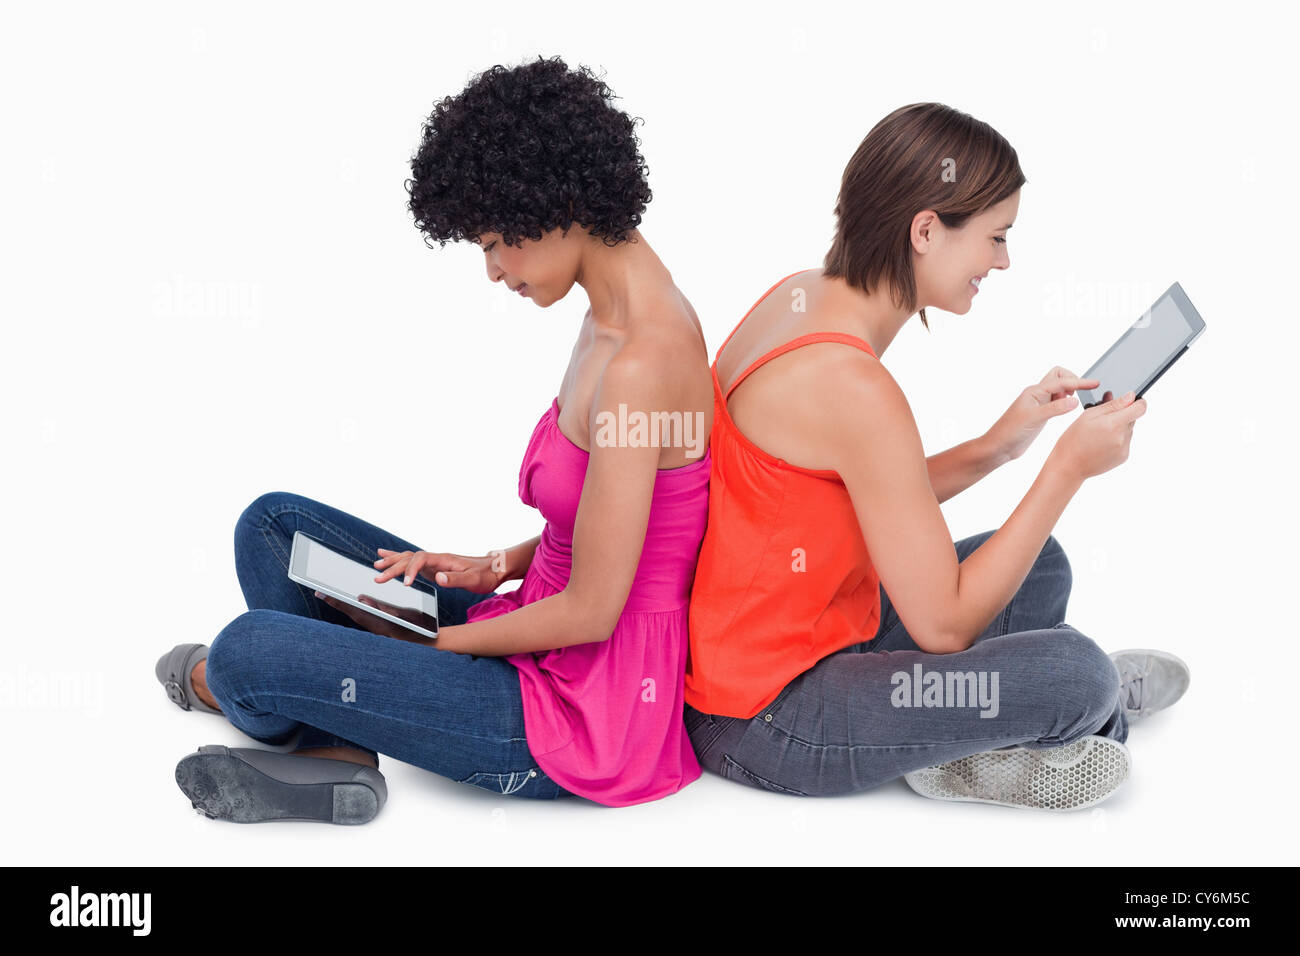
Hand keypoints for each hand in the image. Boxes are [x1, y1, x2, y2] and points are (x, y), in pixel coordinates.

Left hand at [313, 590, 433, 643]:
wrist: (426, 641)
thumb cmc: (415, 629)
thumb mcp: (400, 617)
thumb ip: (381, 609)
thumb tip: (361, 600)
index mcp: (374, 621)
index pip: (349, 609)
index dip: (334, 600)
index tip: (320, 592)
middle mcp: (372, 623)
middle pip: (349, 610)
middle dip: (335, 601)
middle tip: (319, 591)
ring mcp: (375, 624)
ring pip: (355, 613)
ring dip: (343, 604)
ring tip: (332, 595)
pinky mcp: (379, 625)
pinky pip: (363, 614)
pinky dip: (355, 607)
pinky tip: (355, 602)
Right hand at [372, 549, 504, 592]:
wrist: (495, 569)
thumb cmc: (486, 575)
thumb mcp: (473, 579)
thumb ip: (455, 578)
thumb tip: (438, 577)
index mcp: (444, 559)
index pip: (420, 559)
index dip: (410, 570)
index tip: (405, 584)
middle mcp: (436, 558)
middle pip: (410, 558)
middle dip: (393, 567)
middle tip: (378, 578)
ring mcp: (434, 562)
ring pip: (408, 557)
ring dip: (392, 561)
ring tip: (376, 564)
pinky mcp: (433, 568)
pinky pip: (412, 562)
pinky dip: (399, 559)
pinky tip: (386, 556)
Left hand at [986, 367, 1100, 461]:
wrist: (999, 447)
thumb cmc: (1009, 432)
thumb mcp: (1034, 419)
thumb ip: (1055, 409)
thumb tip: (1075, 400)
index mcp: (1034, 392)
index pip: (1061, 381)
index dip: (1079, 382)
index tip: (1095, 384)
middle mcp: (1037, 395)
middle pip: (1059, 377)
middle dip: (1072, 380)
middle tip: (1082, 394)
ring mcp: (1039, 404)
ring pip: (1058, 389)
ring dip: (1070, 391)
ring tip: (1078, 403)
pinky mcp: (1041, 415)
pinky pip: (1057, 402)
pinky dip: (1066, 402)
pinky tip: (1070, 410)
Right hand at [1047, 390, 1147, 481]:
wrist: (1069, 465)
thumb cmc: (1074, 439)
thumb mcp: (1088, 415)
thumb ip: (1113, 405)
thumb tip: (1131, 396)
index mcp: (1114, 424)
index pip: (1140, 408)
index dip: (1137, 402)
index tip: (1131, 401)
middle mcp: (1123, 437)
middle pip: (1132, 418)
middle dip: (1121, 415)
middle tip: (1102, 418)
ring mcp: (1124, 448)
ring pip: (1128, 430)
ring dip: (1118, 428)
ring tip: (1099, 434)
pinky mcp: (1123, 457)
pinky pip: (1125, 442)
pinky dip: (1117, 440)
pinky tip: (1102, 443)